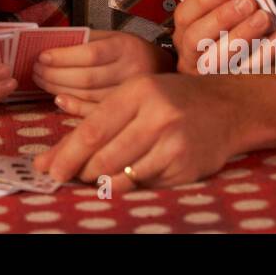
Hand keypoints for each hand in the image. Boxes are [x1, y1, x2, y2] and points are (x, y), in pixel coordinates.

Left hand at [32, 30, 171, 109]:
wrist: (163, 70)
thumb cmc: (130, 52)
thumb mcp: (113, 37)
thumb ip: (86, 40)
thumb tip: (48, 45)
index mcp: (125, 46)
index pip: (90, 53)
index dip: (63, 56)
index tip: (41, 56)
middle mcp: (131, 70)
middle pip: (86, 77)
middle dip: (54, 75)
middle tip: (36, 72)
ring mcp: (130, 95)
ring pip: (88, 96)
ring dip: (59, 89)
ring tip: (42, 83)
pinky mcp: (131, 113)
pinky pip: (96, 113)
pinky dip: (74, 108)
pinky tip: (59, 100)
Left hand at [35, 73, 241, 190]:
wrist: (227, 107)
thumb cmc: (171, 99)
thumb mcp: (135, 95)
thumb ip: (94, 121)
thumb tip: (48, 158)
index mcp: (140, 90)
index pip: (94, 128)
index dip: (67, 152)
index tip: (48, 168)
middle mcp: (158, 115)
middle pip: (106, 155)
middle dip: (82, 171)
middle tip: (69, 175)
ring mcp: (175, 143)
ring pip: (124, 175)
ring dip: (103, 180)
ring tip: (96, 176)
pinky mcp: (187, 167)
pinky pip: (145, 184)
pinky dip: (129, 184)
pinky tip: (127, 176)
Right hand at [171, 0, 275, 76]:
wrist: (244, 65)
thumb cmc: (230, 29)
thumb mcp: (218, 14)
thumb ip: (223, 1)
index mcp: (183, 32)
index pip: (184, 16)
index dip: (203, 0)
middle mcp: (191, 55)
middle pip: (197, 39)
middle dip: (222, 18)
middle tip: (247, 2)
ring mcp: (210, 75)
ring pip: (221, 59)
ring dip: (244, 35)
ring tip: (264, 17)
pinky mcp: (236, 87)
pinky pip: (251, 72)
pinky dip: (268, 53)